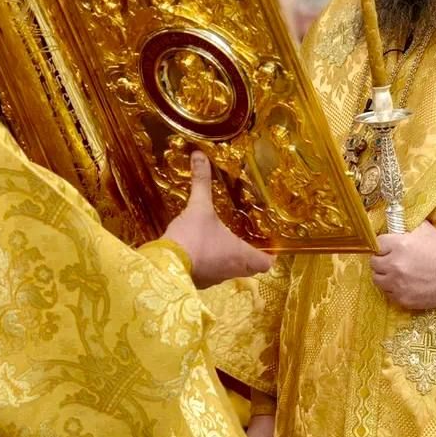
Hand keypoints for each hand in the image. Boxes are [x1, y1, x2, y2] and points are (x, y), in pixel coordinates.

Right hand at [163, 152, 272, 287]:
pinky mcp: (198, 281)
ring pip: (230, 271)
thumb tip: (200, 155)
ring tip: (223, 242)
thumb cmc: (193, 237)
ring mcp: (214, 279)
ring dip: (229, 259)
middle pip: (250, 268)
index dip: (270, 255)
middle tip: (247, 240)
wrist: (165, 265)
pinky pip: (211, 274)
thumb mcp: (199, 206)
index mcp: (240, 254)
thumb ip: (202, 181)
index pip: (266, 263)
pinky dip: (210, 264)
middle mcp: (232, 270)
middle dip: (249, 255)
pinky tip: (201, 250)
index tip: (269, 245)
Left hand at [369, 220, 435, 309]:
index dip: (383, 245)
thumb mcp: (426, 230)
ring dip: (384, 275)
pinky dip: (392, 289)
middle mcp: (395, 265)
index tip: (388, 248)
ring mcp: (398, 284)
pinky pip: (388, 293)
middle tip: (391, 260)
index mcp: (399, 245)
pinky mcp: (403, 299)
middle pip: (374, 262)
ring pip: (377, 279)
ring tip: (395, 273)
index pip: (377, 244)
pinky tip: (402, 284)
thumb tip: (394, 221)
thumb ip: (407, 224)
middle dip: (382, 260)